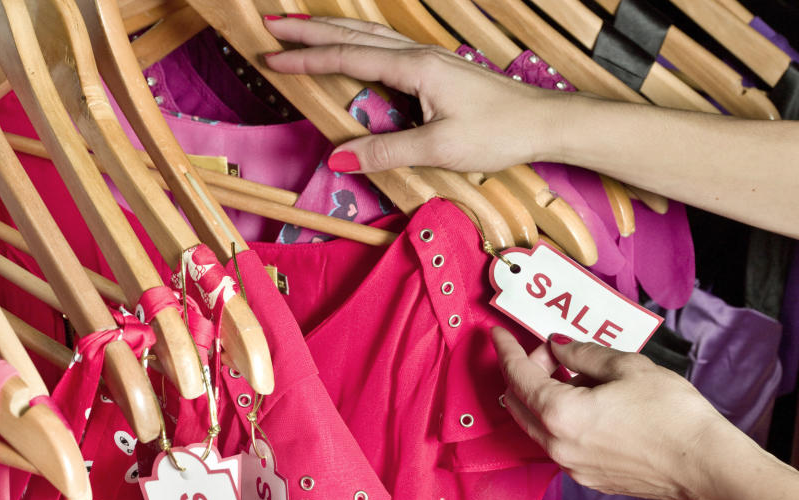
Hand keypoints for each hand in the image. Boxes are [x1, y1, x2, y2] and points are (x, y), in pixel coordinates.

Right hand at [262, 16, 563, 173]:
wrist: (542, 122)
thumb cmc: (498, 132)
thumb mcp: (439, 148)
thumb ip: (386, 151)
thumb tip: (338, 157)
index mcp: (415, 69)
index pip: (347, 58)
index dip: (306, 59)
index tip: (271, 57)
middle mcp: (419, 56)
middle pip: (353, 35)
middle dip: (310, 32)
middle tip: (272, 27)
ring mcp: (430, 59)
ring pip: (370, 37)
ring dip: (333, 33)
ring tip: (302, 31)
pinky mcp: (438, 70)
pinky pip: (387, 48)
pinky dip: (359, 43)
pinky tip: (355, 49)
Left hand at [491, 328, 734, 499]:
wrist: (704, 466)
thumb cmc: (672, 415)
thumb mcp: (626, 367)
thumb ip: (582, 353)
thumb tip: (558, 346)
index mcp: (559, 414)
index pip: (517, 376)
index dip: (506, 351)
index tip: (496, 334)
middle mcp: (556, 445)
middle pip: (518, 402)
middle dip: (526, 372)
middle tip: (551, 351)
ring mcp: (570, 466)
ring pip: (537, 424)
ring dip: (543, 396)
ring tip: (574, 374)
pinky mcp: (588, 478)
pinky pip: (558, 442)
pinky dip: (560, 418)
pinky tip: (587, 402)